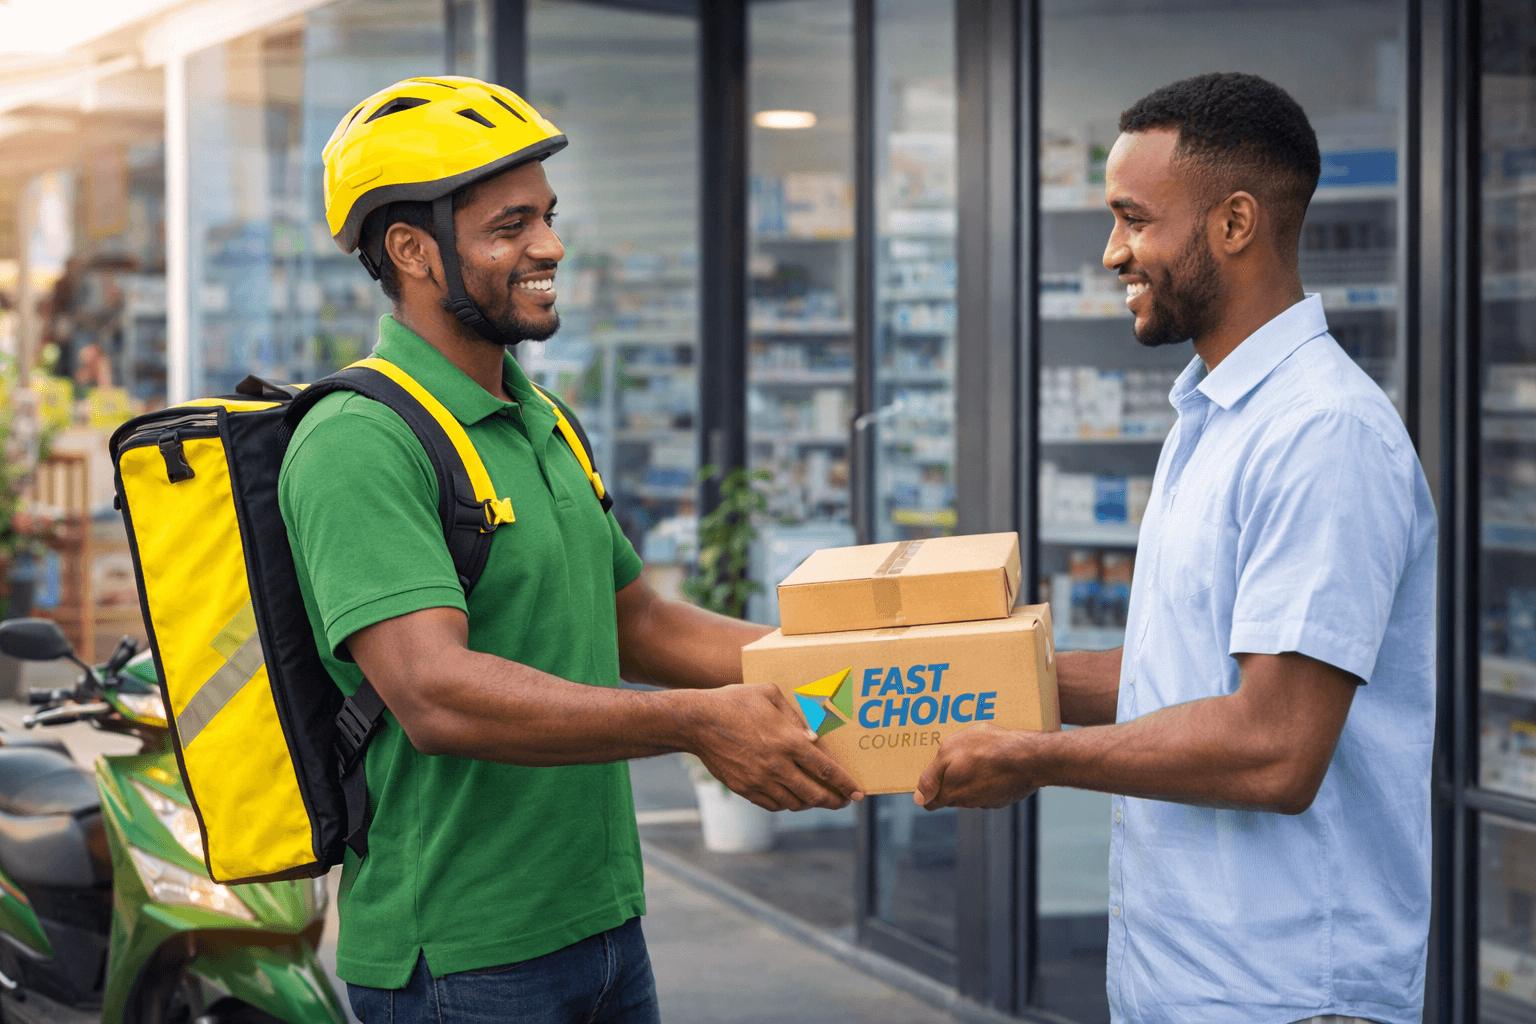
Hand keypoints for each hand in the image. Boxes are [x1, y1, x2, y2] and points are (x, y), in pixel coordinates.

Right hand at [685, 683, 863, 811]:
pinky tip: (792, 797)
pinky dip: (787, 804)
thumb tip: (815, 737)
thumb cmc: (736, 701)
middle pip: (814, 794)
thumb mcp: (770, 695)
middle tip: (843, 802)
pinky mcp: (744, 789)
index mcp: (788, 741)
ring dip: (811, 803)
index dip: (846, 785)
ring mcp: (759, 780)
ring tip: (818, 798)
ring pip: (794, 803)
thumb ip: (796, 716)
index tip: (858, 793)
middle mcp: (777, 765)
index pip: (826, 770)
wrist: (697, 722)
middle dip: (834, 801)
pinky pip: (773, 805)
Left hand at [913, 723, 1047, 809]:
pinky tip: (996, 761)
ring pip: (972, 792)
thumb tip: (919, 798)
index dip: (927, 790)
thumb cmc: (986, 749)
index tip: (930, 777)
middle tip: (957, 757)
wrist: (1028, 758)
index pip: (931, 803)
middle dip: (951, 780)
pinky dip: (990, 778)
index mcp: (951, 793)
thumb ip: (931, 776)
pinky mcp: (1005, 797)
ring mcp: (989, 801)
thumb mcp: (949, 752)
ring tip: (979, 754)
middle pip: (951, 795)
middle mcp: (969, 802)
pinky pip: (991, 788)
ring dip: (972, 777)